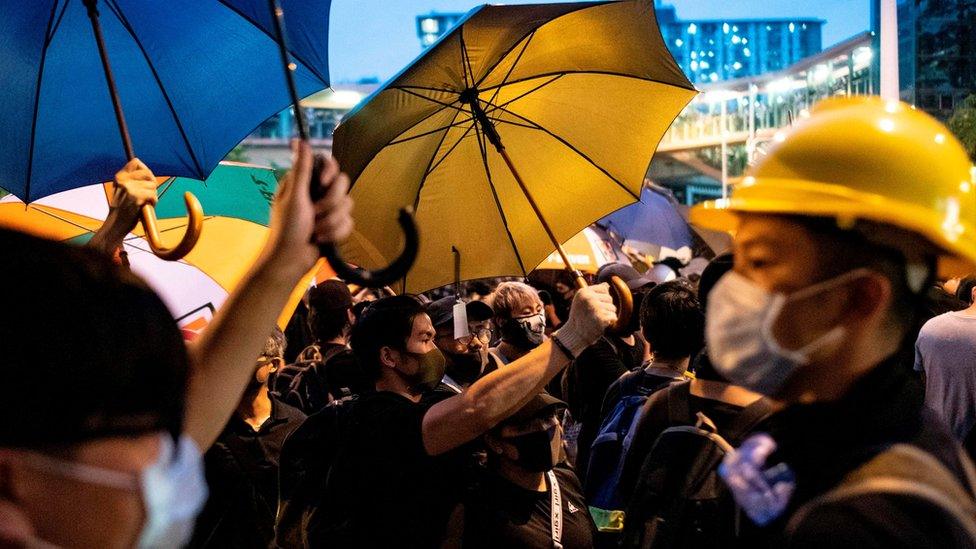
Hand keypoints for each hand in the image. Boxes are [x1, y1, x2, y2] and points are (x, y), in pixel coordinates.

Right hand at [111, 158, 157, 228]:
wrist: (115, 224)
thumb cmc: (122, 209)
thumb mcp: (121, 190)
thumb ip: (131, 180)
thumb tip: (148, 172)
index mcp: (119, 176)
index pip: (136, 162)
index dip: (145, 170)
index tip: (146, 180)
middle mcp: (123, 180)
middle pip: (148, 173)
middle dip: (152, 183)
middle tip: (149, 193)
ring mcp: (130, 188)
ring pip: (152, 185)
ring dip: (153, 195)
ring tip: (145, 202)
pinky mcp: (136, 197)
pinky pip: (153, 195)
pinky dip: (153, 202)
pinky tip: (146, 206)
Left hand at [263, 140, 353, 272]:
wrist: (292, 261)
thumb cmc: (287, 229)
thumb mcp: (294, 197)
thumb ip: (301, 169)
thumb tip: (299, 140)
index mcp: (305, 182)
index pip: (328, 164)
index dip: (330, 173)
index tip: (323, 184)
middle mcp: (318, 193)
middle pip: (342, 184)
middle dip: (331, 203)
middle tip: (315, 214)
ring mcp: (328, 210)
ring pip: (347, 205)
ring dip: (331, 222)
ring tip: (316, 231)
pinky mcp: (336, 225)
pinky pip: (349, 223)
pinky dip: (335, 233)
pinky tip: (322, 240)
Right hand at [553, 283, 615, 356]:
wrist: (574, 334)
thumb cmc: (579, 317)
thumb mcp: (581, 301)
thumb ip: (593, 292)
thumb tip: (607, 285)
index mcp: (584, 292)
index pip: (604, 289)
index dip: (602, 298)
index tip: (593, 306)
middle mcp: (589, 298)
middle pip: (609, 298)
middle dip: (605, 307)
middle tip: (594, 314)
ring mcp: (595, 308)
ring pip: (613, 308)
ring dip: (608, 315)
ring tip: (597, 319)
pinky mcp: (601, 318)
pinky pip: (613, 316)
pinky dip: (610, 321)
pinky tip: (601, 324)